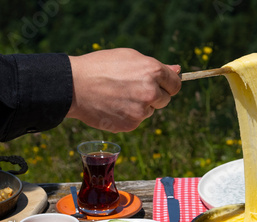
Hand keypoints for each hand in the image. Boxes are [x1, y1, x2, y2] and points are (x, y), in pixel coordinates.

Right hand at [66, 48, 180, 131]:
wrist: (73, 86)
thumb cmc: (101, 66)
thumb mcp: (130, 57)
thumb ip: (157, 66)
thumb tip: (179, 70)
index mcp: (154, 71)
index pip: (175, 85)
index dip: (167, 85)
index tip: (159, 85)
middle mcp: (151, 92)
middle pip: (165, 99)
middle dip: (154, 96)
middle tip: (132, 88)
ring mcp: (142, 110)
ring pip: (150, 110)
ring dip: (140, 106)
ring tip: (118, 96)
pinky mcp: (132, 124)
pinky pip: (137, 120)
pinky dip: (128, 116)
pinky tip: (113, 106)